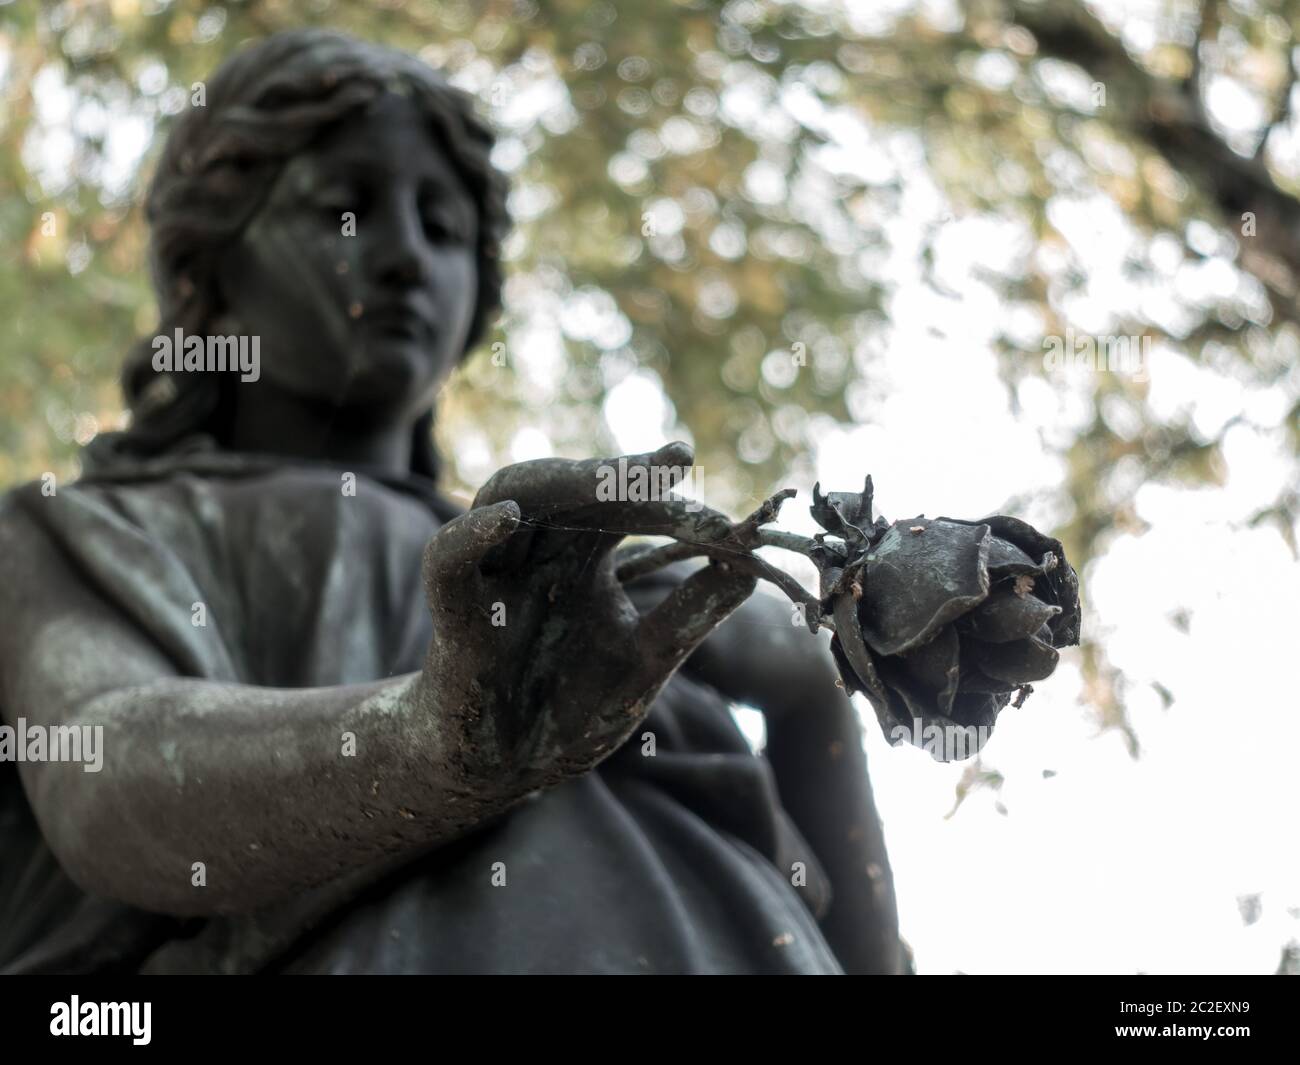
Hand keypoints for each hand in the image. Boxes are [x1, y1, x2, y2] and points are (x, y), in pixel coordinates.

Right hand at [417, 442, 756, 798]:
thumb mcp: (645, 656)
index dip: (662, 490)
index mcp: (584, 554)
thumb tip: (752, 571)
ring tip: (611, 478)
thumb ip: (691, 613)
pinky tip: (503, 519)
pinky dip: (468, 537)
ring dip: (559, 484)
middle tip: (671, 463)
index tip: (706, 483)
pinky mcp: (456, 618)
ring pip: (510, 499)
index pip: (625, 502)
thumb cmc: (569, 705)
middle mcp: (539, 550)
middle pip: (574, 487)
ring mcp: (495, 577)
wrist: (506, 769)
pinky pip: (447, 564)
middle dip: (620, 473)